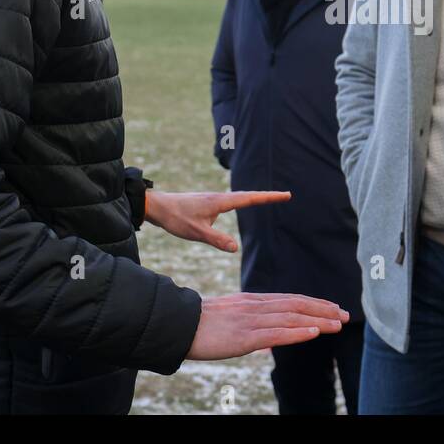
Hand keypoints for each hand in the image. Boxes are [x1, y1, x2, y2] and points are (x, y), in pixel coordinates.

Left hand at [143, 189, 289, 251]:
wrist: (157, 206)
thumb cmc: (176, 218)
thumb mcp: (196, 232)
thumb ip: (216, 239)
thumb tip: (236, 248)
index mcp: (220, 202)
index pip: (250, 199)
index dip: (268, 197)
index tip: (285, 195)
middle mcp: (219, 197)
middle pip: (248, 195)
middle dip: (267, 196)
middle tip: (285, 195)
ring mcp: (213, 199)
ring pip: (239, 197)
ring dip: (255, 197)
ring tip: (270, 199)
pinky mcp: (207, 202)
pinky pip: (231, 201)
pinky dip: (242, 201)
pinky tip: (241, 204)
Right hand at [186, 293, 349, 359]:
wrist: (177, 325)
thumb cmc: (200, 324)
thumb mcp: (231, 319)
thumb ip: (252, 323)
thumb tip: (270, 337)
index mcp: (252, 301)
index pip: (290, 300)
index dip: (314, 303)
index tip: (333, 307)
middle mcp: (256, 307)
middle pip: (296, 305)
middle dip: (323, 309)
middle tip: (345, 314)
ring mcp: (251, 320)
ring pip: (292, 317)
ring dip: (318, 319)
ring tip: (338, 322)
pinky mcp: (244, 336)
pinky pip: (276, 333)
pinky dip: (297, 331)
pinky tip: (313, 332)